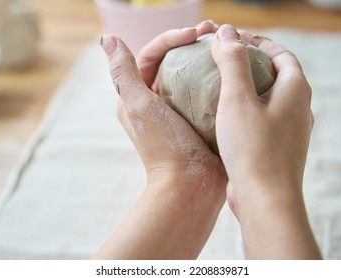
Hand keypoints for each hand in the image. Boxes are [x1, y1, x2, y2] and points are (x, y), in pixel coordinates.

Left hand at [95, 20, 226, 258]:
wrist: (191, 184)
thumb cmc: (165, 147)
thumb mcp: (139, 106)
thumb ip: (123, 73)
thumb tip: (108, 39)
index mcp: (138, 96)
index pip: (151, 56)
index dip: (170, 39)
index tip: (194, 33)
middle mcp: (157, 101)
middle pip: (171, 61)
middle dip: (190, 42)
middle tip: (212, 30)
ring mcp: (180, 110)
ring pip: (191, 74)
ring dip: (205, 56)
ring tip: (224, 43)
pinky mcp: (199, 118)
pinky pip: (207, 90)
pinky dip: (217, 77)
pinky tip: (232, 68)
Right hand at [212, 24, 320, 258]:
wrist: (264, 200)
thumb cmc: (253, 148)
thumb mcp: (238, 98)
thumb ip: (232, 62)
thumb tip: (226, 32)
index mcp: (295, 90)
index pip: (280, 54)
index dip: (258, 43)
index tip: (234, 40)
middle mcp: (298, 109)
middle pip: (275, 76)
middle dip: (251, 65)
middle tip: (223, 62)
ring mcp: (288, 131)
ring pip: (267, 100)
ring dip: (247, 90)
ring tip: (219, 88)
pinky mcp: (276, 148)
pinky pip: (261, 121)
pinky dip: (244, 112)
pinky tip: (222, 119)